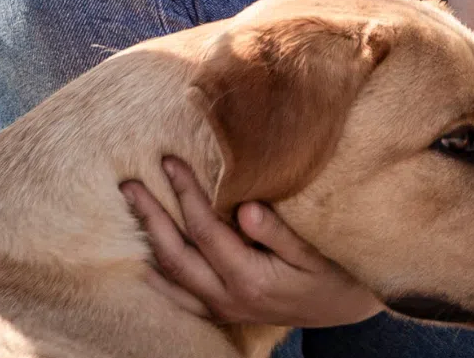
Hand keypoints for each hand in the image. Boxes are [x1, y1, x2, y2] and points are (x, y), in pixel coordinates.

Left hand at [120, 157, 383, 329]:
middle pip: (175, 255)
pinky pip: (181, 298)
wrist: (345, 309)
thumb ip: (279, 232)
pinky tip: (143, 261)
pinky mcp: (224, 312)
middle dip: (150, 216)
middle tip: (128, 183)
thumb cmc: (334, 272)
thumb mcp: (315, 251)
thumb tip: (244, 207)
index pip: (204, 230)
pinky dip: (159, 279)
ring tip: (129, 210)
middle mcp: (229, 297)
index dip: (184, 193)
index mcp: (250, 278)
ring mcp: (224, 308)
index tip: (169, 161)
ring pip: (172, 279)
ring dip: (148, 243)